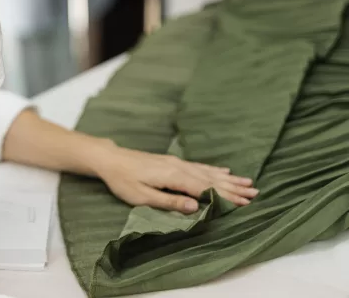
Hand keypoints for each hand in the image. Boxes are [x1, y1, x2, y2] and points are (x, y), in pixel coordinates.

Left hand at [94, 143, 258, 212]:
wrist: (111, 159)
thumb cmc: (123, 180)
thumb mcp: (142, 196)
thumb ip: (169, 202)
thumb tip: (195, 207)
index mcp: (173, 177)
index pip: (204, 189)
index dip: (225, 197)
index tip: (245, 203)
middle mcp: (178, 167)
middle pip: (211, 179)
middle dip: (234, 187)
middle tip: (255, 194)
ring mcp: (177, 162)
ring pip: (208, 172)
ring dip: (229, 178)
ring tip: (248, 183)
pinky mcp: (173, 162)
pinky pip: (199, 166)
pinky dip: (214, 169)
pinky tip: (224, 171)